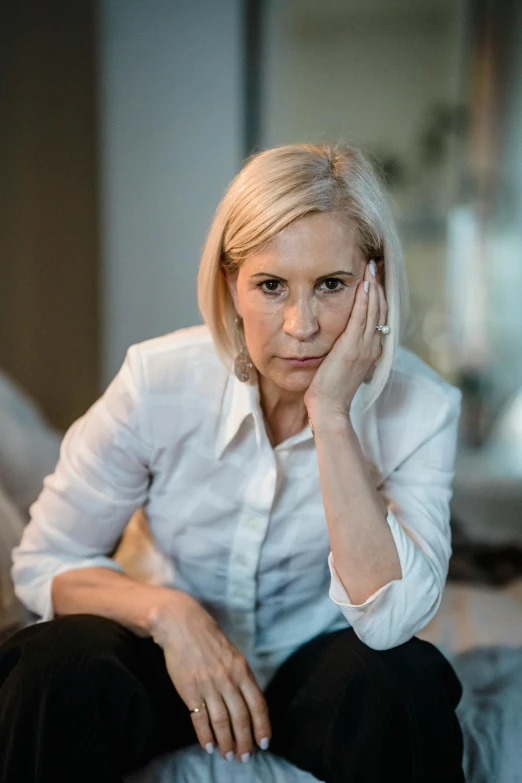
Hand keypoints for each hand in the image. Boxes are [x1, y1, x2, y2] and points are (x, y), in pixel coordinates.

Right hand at [149, 591, 270, 761]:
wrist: (182, 625)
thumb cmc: (209, 640)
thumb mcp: (233, 655)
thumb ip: (242, 678)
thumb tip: (250, 703)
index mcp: (242, 670)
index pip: (258, 704)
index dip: (262, 726)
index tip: (264, 743)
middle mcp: (228, 680)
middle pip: (241, 718)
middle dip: (245, 741)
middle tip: (245, 757)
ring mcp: (208, 686)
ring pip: (222, 722)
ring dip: (226, 742)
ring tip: (228, 756)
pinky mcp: (189, 690)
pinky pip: (200, 718)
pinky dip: (205, 735)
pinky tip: (209, 746)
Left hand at [304, 260, 387, 416]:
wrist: (328, 407)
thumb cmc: (329, 389)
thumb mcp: (340, 364)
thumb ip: (345, 348)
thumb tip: (339, 336)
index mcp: (372, 350)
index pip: (379, 316)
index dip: (378, 295)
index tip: (374, 277)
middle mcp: (373, 346)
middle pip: (381, 309)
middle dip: (379, 285)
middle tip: (376, 263)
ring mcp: (365, 347)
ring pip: (374, 310)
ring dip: (374, 286)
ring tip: (372, 266)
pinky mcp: (353, 347)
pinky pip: (362, 318)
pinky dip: (365, 299)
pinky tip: (364, 284)